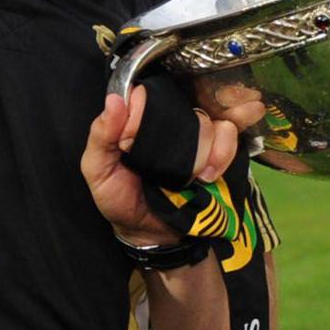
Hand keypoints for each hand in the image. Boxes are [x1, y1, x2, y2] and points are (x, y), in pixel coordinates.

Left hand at [84, 84, 258, 243]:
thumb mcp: (98, 170)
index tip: (132, 140)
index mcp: (140, 120)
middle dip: (180, 134)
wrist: (150, 234)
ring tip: (195, 176)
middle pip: (186, 107)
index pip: (148, 95)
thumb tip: (114, 100)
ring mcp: (197, 137)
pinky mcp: (219, 151)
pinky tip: (210, 174)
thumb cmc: (119, 198)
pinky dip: (223, 154)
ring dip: (205, 150)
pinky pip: (231, 137)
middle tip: (164, 162)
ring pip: (211, 123)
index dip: (143, 111)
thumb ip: (101, 136)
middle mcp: (171, 123)